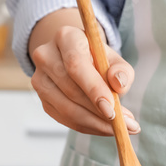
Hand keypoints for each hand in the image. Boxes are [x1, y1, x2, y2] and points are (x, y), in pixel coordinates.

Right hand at [29, 8, 139, 135]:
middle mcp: (46, 56)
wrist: (75, 58)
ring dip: (95, 123)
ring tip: (119, 128)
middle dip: (99, 112)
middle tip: (125, 125)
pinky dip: (87, 126)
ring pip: (67, 109)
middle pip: (71, 90)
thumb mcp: (114, 59)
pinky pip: (64, 119)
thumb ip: (121, 71)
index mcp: (66, 37)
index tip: (112, 110)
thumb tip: (119, 85)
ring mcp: (40, 79)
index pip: (76, 65)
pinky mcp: (42, 98)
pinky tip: (103, 127)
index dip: (94, 89)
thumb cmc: (97, 58)